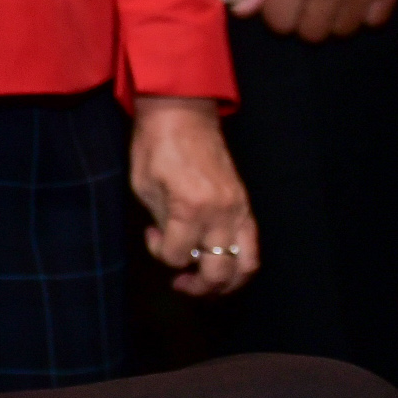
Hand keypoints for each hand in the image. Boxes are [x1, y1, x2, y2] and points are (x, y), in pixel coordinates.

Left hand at [129, 97, 255, 297]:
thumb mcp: (144, 186)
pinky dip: (240, 263)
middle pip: (217, 272)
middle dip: (196, 286)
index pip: (177, 257)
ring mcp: (238, 208)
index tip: (151, 234)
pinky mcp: (245, 204)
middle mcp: (220, 212)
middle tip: (180, 283)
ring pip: (245, 265)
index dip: (159, 253)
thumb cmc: (156, 145)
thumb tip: (172, 243)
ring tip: (207, 284)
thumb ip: (161, 222)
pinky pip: (252, 245)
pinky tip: (222, 262)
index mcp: (189, 207)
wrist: (183, 111)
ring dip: (226, 283)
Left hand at [232, 0, 397, 40]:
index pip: (280, 22)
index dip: (277, 14)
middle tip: (308, 0)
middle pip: (312, 33)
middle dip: (304, 20)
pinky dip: (365, 13)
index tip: (284, 0)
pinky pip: (377, 19)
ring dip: (334, 19)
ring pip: (344, 30)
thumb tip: (243, 12)